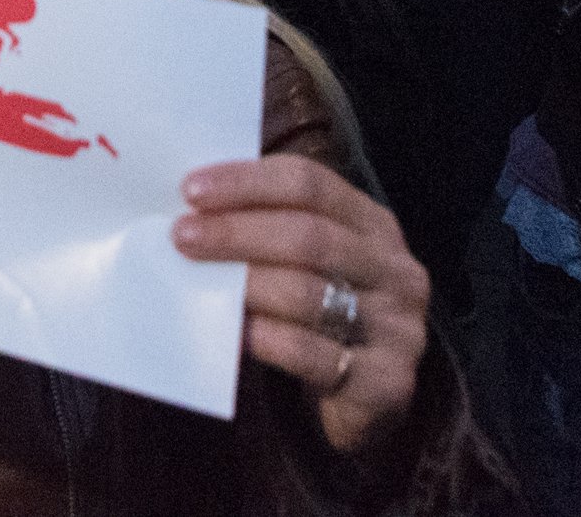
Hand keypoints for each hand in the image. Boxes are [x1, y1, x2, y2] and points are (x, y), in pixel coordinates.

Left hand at [175, 154, 429, 455]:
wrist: (365, 397)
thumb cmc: (321, 313)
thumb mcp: (311, 262)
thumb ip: (270, 228)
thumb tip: (193, 207)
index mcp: (375, 226)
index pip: (310, 185)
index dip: (247, 183)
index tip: (191, 190)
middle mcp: (395, 271)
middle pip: (308, 236)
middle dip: (236, 232)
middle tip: (182, 236)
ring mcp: (398, 328)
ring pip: (309, 293)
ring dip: (245, 283)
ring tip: (197, 280)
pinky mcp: (386, 382)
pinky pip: (311, 353)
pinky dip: (264, 338)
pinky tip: (233, 331)